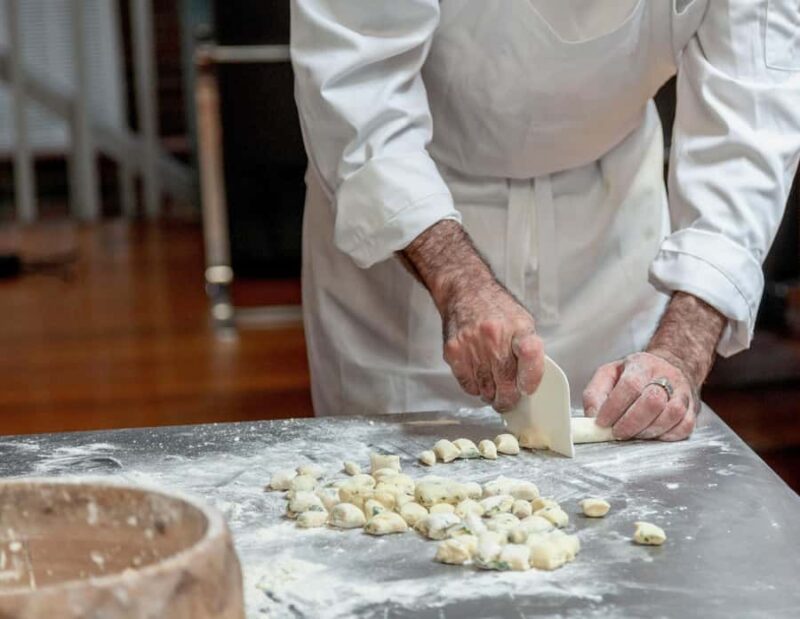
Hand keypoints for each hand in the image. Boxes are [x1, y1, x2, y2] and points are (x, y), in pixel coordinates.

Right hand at [400, 220, 543, 411]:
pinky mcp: (453, 351)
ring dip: (490, 394)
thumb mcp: (521, 320)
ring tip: (493, 390)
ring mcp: (472, 345)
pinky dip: (474, 388)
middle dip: (508, 398)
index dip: (531, 379)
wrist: (465, 290)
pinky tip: (478, 380)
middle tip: (508, 400)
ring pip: (486, 389)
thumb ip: (528, 348)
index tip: (527, 389)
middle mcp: (495, 336)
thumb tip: (529, 381)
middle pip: (506, 383)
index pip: (531, 356)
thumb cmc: (495, 307)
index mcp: (518, 327)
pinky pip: (467, 384)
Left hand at [582, 351, 698, 440]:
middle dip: (631, 423)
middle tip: (618, 432)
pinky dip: (667, 436)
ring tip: (634, 434)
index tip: (602, 422)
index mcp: (641, 364)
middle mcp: (666, 375)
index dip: (614, 407)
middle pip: (653, 401)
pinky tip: (652, 435)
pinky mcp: (693, 408)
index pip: (630, 385)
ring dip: (648, 431)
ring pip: (672, 414)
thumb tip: (592, 417)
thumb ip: (595, 394)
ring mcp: (683, 392)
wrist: (667, 368)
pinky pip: (685, 426)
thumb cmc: (634, 375)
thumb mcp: (608, 375)